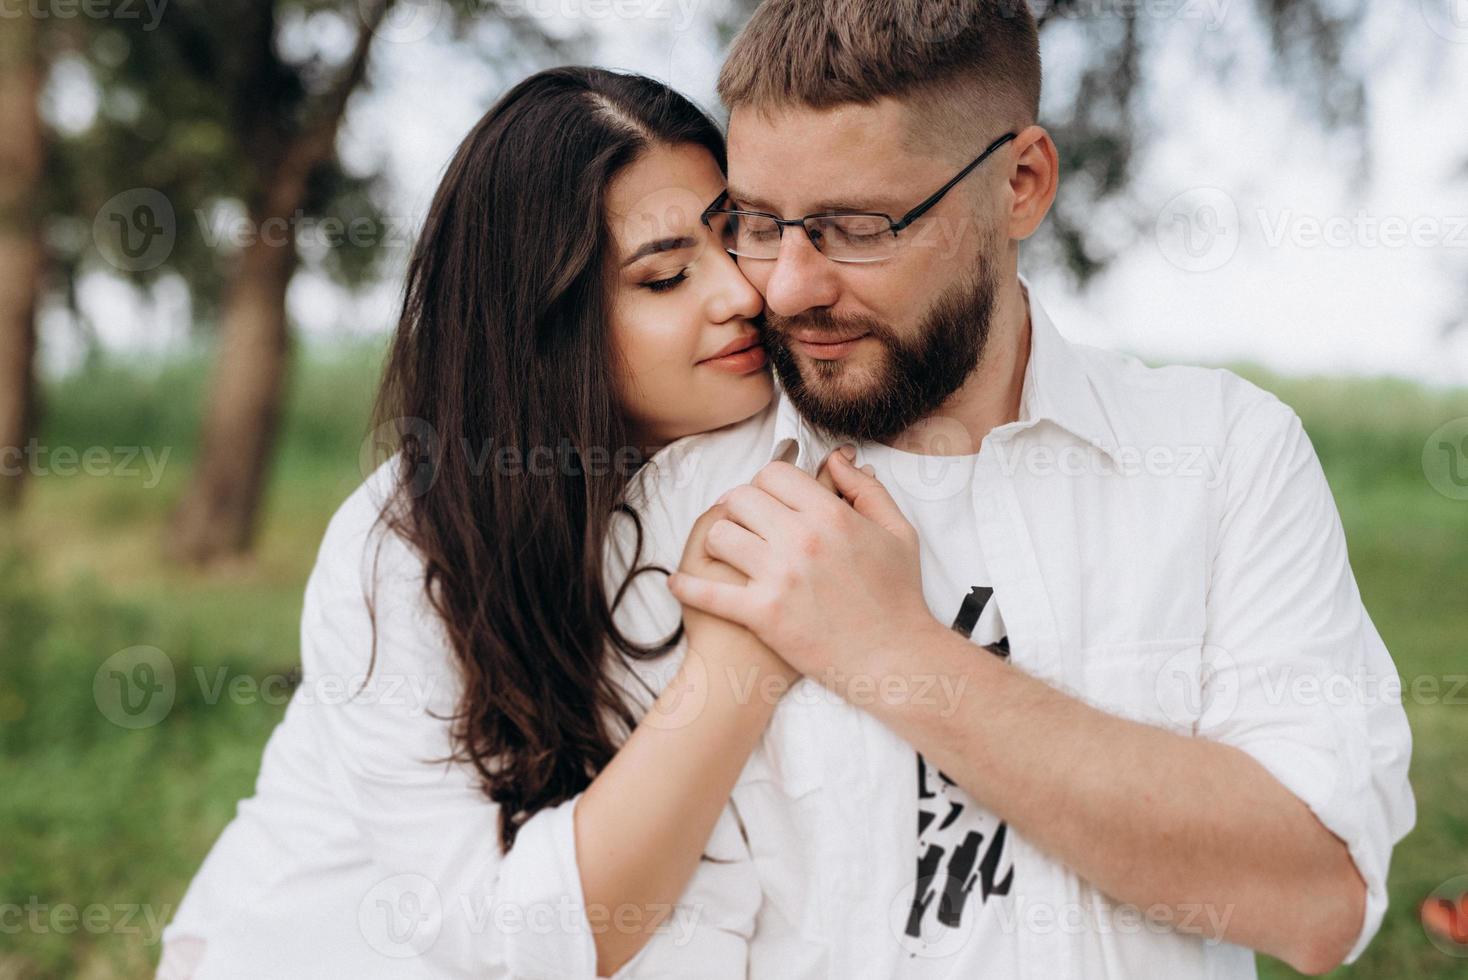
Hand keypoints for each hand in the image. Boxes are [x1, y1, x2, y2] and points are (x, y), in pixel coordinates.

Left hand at [668, 449, 937, 682]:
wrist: (894, 658)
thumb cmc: (898, 597)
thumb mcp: (898, 532)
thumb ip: (866, 490)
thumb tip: (837, 461)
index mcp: (831, 515)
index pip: (773, 474)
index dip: (765, 483)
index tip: (764, 499)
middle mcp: (801, 539)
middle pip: (740, 498)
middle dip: (737, 507)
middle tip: (741, 523)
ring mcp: (778, 576)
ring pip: (719, 535)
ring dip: (718, 542)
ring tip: (724, 553)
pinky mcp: (762, 613)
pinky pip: (708, 592)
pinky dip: (687, 586)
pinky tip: (678, 583)